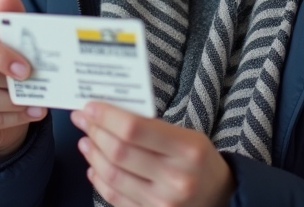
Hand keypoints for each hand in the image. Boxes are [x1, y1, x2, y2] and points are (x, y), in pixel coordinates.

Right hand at [0, 0, 45, 163]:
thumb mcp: (3, 34)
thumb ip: (8, 19)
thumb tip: (8, 0)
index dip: (0, 56)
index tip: (25, 68)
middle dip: (8, 82)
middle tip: (33, 85)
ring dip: (12, 104)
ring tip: (36, 102)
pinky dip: (9, 119)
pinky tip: (27, 112)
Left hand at [71, 101, 234, 206]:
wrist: (220, 197)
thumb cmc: (199, 161)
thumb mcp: (188, 136)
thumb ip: (152, 127)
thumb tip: (108, 114)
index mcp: (187, 149)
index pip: (135, 128)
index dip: (107, 116)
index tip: (90, 106)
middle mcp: (175, 178)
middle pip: (120, 152)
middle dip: (95, 132)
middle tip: (83, 119)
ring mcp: (162, 202)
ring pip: (113, 175)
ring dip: (93, 155)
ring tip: (86, 140)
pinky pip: (115, 197)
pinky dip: (99, 180)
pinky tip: (94, 166)